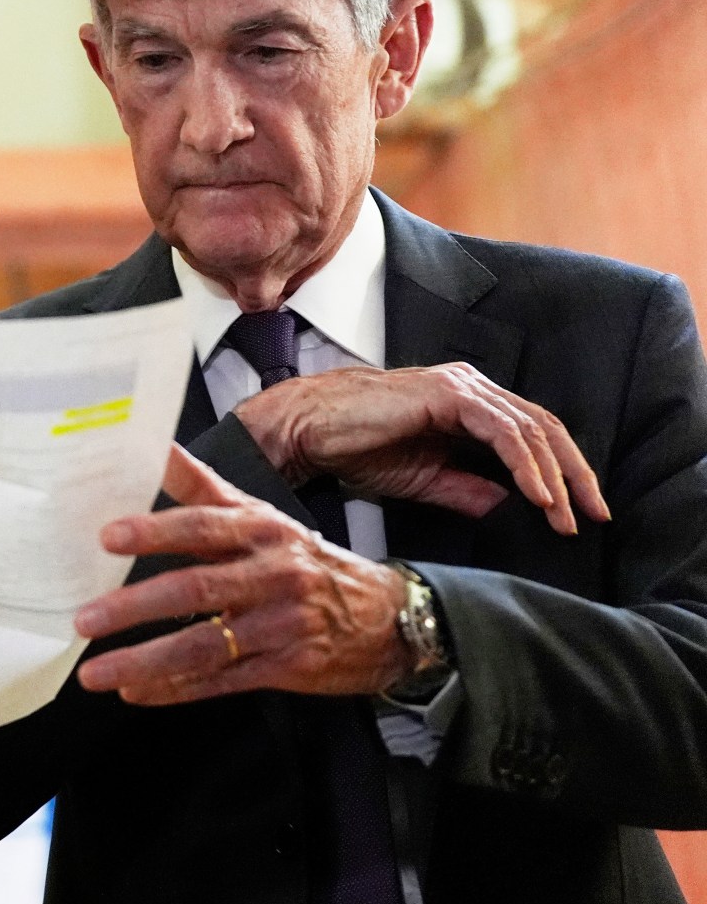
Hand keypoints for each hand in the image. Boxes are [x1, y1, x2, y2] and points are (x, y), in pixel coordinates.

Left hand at [75, 447, 412, 702]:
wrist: (387, 616)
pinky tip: (136, 692)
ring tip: (96, 672)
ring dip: (145, 660)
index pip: (202, 525)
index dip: (155, 530)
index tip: (108, 536)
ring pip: (204, 644)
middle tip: (85, 618)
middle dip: (135, 606)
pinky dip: (176, 690)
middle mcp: (272, 574)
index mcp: (261, 530)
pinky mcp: (288, 667)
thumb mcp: (262, 515)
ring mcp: (280, 624)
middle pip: (196, 588)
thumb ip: (202, 487)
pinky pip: (223, 681)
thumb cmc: (304, 560)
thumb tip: (154, 446)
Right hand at [235, 362, 607, 534]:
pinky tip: (537, 496)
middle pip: (546, 428)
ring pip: (531, 429)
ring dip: (555, 477)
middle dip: (575, 475)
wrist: (309, 431)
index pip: (534, 435)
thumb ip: (468, 489)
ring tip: (563, 516)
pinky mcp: (448, 394)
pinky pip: (503, 430)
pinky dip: (526, 465)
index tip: (580, 515)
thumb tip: (508, 506)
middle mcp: (472, 388)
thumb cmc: (355, 448)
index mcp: (469, 405)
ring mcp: (462, 386)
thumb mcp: (424, 479)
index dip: (564, 473)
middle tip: (593, 517)